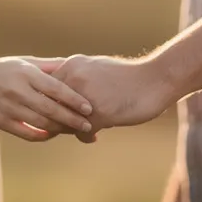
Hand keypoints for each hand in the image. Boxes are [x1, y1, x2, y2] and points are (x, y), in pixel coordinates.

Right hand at [0, 57, 94, 141]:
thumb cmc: (5, 68)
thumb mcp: (26, 61)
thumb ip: (50, 66)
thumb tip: (75, 65)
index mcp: (27, 74)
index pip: (56, 88)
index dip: (74, 99)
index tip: (89, 108)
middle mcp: (18, 91)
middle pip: (50, 109)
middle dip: (72, 119)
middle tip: (89, 125)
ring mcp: (9, 108)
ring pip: (40, 123)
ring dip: (60, 129)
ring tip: (75, 131)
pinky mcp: (1, 122)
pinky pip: (26, 133)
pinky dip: (42, 136)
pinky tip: (52, 134)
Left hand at [36, 55, 173, 136]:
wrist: (155, 79)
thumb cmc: (127, 76)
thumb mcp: (96, 68)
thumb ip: (76, 79)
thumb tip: (61, 97)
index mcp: (72, 65)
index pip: (46, 90)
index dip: (50, 104)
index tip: (55, 114)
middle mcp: (74, 78)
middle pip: (51, 107)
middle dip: (57, 120)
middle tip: (62, 128)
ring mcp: (84, 97)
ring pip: (64, 122)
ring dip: (71, 129)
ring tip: (80, 130)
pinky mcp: (98, 115)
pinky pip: (82, 132)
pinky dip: (87, 136)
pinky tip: (95, 136)